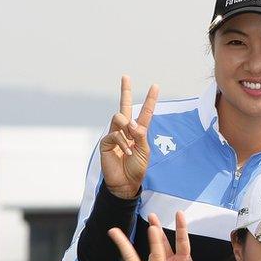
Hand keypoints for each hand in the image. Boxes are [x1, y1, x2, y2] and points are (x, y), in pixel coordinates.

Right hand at [100, 76, 158, 199]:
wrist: (125, 183)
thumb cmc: (136, 168)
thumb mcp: (144, 151)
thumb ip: (140, 136)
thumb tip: (132, 123)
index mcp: (139, 132)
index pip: (145, 113)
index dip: (150, 100)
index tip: (155, 86)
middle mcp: (125, 130)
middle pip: (124, 106)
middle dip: (125, 91)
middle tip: (125, 76)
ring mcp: (115, 134)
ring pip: (119, 117)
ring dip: (127, 127)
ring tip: (131, 142)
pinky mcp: (106, 142)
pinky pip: (114, 134)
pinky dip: (123, 143)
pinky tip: (126, 152)